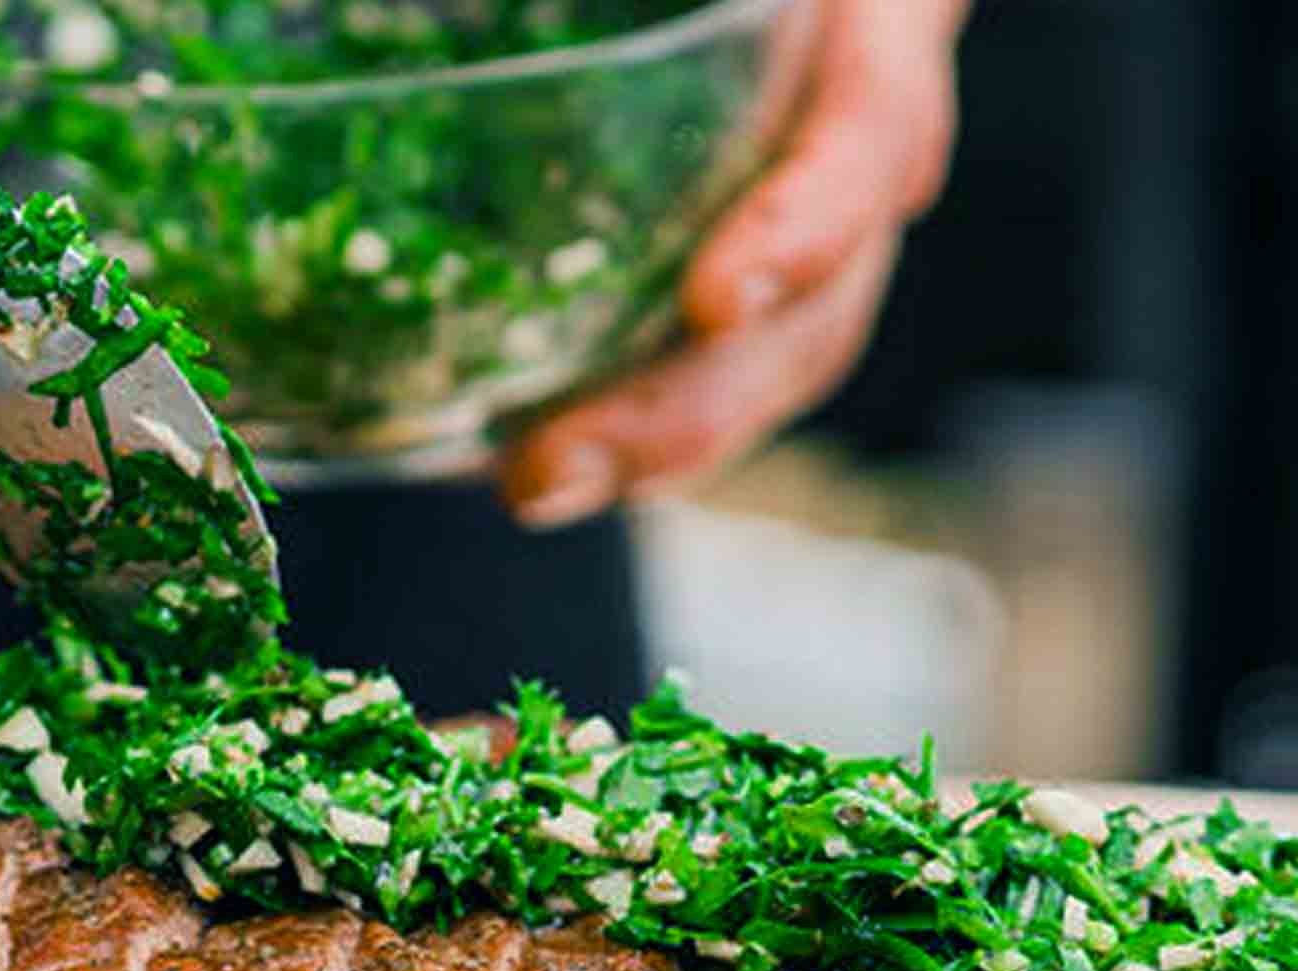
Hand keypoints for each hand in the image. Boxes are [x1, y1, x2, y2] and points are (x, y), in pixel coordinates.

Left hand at [501, 0, 970, 527]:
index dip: (808, 223)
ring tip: (534, 488)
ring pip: (759, 372)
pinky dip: (624, 428)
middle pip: (812, 312)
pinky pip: (697, 373)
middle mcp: (846, 152)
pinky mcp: (727, 277)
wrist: (739, 4)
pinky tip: (531, 460)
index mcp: (866, 43)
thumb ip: (692, 5)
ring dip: (646, 450)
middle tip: (553, 471)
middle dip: (687, 411)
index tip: (716, 299)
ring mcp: (798, 230)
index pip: (874, 135)